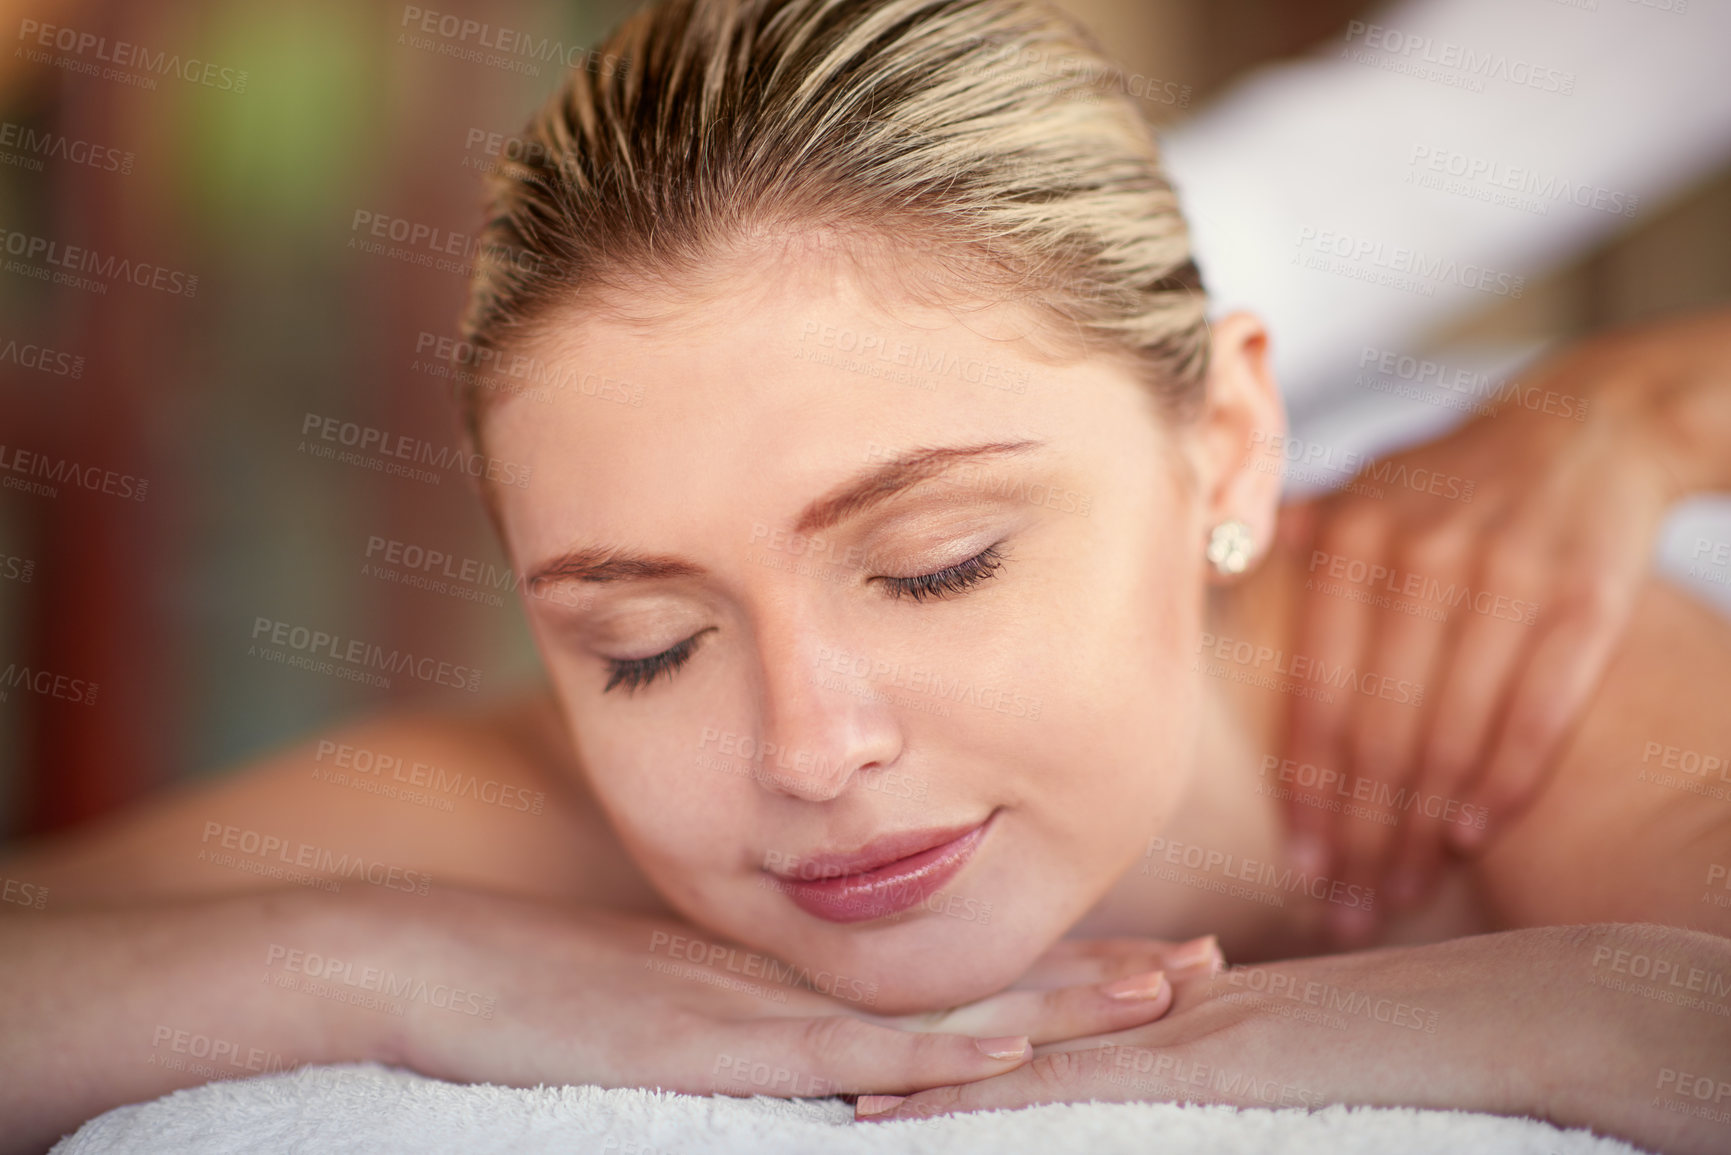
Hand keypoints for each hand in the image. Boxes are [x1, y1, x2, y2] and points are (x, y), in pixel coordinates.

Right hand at [366, 887, 1224, 1099]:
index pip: (942, 974)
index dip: (1045, 970)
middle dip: (1088, 976)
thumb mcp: (654, 1016)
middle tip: (1203, 962)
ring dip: (1051, 1000)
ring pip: (932, 1004)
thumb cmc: (521, 1000)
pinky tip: (1009, 1046)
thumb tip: (812, 1068)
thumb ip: (735, 1034)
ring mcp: (755, 1004)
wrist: (419, 962)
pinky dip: (931, 1052)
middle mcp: (792, 980)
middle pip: (965, 979)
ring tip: (1162, 991)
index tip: (1140, 962)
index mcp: (787, 977)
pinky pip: (837, 1050)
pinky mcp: (708, 1042)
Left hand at [856, 925, 1730, 1154]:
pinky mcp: (1192, 1068)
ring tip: (828, 1091)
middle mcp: (1143, 1010)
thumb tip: (1166, 1040)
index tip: (861, 1035)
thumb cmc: (1403, 1040)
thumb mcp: (1275, 1048)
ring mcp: (1164, 1035)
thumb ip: (1203, 1053)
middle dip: (907, 1044)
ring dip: (921, 1076)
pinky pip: (1073, 1085)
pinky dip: (992, 1100)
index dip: (945, 1022)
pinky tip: (915, 1112)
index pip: (1032, 1009)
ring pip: (1014, 1050)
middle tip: (807, 1055)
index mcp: (1158, 1004)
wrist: (1496, 1016)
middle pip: (1002, 1022)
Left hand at [1278, 308, 1730, 940]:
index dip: (1309, 790)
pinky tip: (1472, 835)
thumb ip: (1295, 548)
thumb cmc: (1449, 481)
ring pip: (1452, 729)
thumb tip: (1203, 598)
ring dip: (1425, 828)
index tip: (1300, 868)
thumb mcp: (1363, 491)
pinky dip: (1503, 779)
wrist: (1587, 424)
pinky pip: (1536, 708)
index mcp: (1353, 537)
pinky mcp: (1582, 595)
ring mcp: (1504, 574)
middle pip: (1382, 726)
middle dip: (1363, 832)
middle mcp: (1420, 555)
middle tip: (1350, 908)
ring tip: (1402, 891)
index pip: (1319, 690)